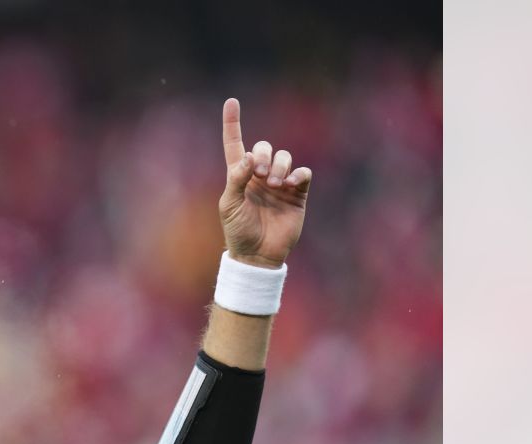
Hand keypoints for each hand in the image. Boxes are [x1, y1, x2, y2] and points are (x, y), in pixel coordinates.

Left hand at [217, 98, 311, 268]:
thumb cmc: (238, 231)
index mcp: (238, 175)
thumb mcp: (228, 205)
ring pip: (284, 157)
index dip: (233, 123)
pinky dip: (298, 174)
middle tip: (260, 176)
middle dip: (263, 155)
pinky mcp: (297, 193)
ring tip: (274, 185)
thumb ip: (236, 179)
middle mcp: (259, 175)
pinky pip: (303, 173)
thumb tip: (249, 157)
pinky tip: (290, 184)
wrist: (257, 254)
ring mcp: (279, 183)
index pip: (235, 144)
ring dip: (279, 166)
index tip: (232, 101)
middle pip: (264, 147)